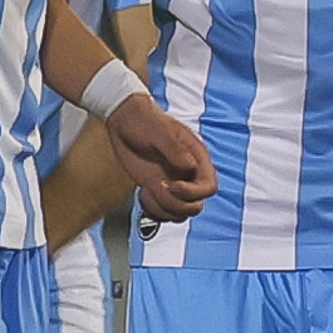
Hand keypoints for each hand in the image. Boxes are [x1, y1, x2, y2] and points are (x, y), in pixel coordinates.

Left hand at [104, 94, 218, 224]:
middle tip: (157, 187)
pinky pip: (163, 212)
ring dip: (162, 209)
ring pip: (179, 213)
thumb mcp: (160, 133)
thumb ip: (175, 151)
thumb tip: (189, 167)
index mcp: (196, 159)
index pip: (208, 187)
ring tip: (147, 193)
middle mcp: (187, 175)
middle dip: (176, 203)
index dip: (192, 192)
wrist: (124, 120)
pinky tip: (143, 197)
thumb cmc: (145, 120)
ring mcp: (172, 184)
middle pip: (195, 205)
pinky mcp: (157, 189)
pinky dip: (153, 212)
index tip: (170, 184)